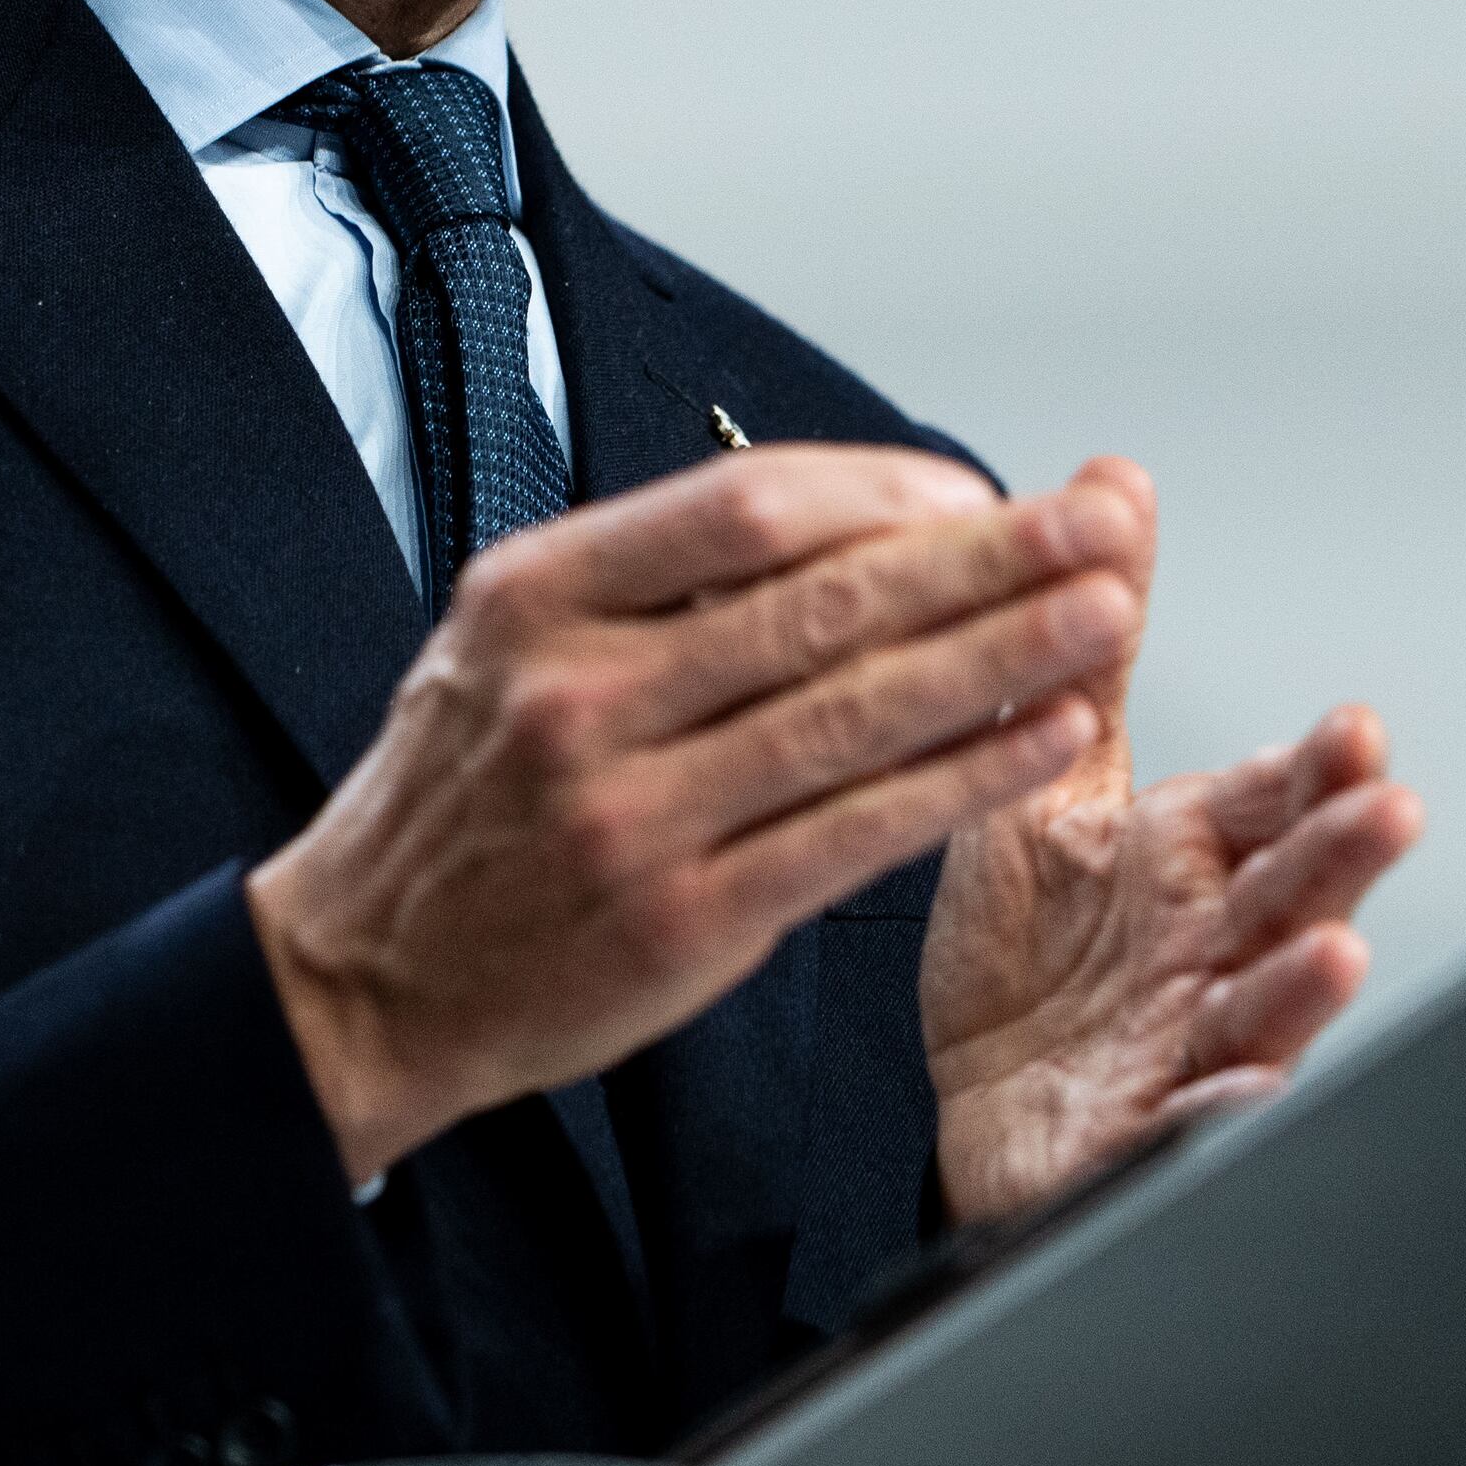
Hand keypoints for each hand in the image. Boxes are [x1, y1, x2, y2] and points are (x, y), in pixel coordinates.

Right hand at [247, 445, 1149, 1186]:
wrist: (361, 975)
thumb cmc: (460, 800)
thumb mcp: (505, 643)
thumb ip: (651, 582)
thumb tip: (845, 520)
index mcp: (537, 598)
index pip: (745, 508)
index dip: (883, 492)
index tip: (975, 490)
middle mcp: (581, 695)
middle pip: (823, 602)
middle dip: (983, 561)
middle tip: (1090, 525)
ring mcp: (634, 813)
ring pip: (857, 715)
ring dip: (1003, 660)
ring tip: (1104, 617)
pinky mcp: (685, 921)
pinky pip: (857, 833)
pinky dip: (965, 779)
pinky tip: (1041, 739)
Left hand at [922, 459, 1422, 1224]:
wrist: (981, 1103)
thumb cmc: (1033, 951)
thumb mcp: (1049, 775)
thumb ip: (1089, 644)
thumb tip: (1114, 487)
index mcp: (1189, 854)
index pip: (1271, 798)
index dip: (1318, 770)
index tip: (1354, 726)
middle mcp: (1210, 944)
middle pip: (1294, 892)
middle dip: (1344, 852)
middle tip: (1388, 806)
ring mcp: (1190, 1042)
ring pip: (1265, 1009)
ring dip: (1305, 985)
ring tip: (1336, 953)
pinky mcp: (1144, 1131)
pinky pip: (1190, 1122)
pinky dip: (1222, 1111)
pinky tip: (1244, 1091)